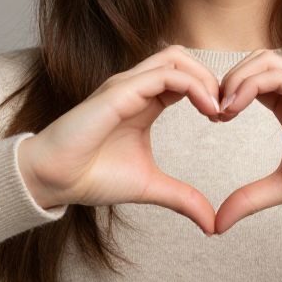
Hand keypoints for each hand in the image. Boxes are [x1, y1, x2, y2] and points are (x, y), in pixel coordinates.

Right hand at [22, 46, 222, 234]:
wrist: (54, 180)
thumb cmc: (92, 177)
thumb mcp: (150, 187)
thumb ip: (183, 199)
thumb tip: (211, 224)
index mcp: (144, 101)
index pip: (184, 76)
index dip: (209, 91)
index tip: (224, 119)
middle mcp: (135, 87)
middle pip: (182, 58)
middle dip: (211, 78)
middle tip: (227, 111)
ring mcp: (125, 86)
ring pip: (175, 58)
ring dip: (204, 78)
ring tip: (218, 109)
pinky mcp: (118, 93)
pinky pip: (163, 75)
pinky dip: (191, 86)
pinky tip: (207, 109)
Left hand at [212, 49, 281, 234]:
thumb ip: (249, 199)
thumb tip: (216, 224)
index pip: (251, 78)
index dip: (226, 91)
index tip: (212, 118)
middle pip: (254, 61)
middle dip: (226, 79)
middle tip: (212, 111)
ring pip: (265, 60)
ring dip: (236, 79)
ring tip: (222, 108)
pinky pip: (281, 76)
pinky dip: (251, 85)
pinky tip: (235, 108)